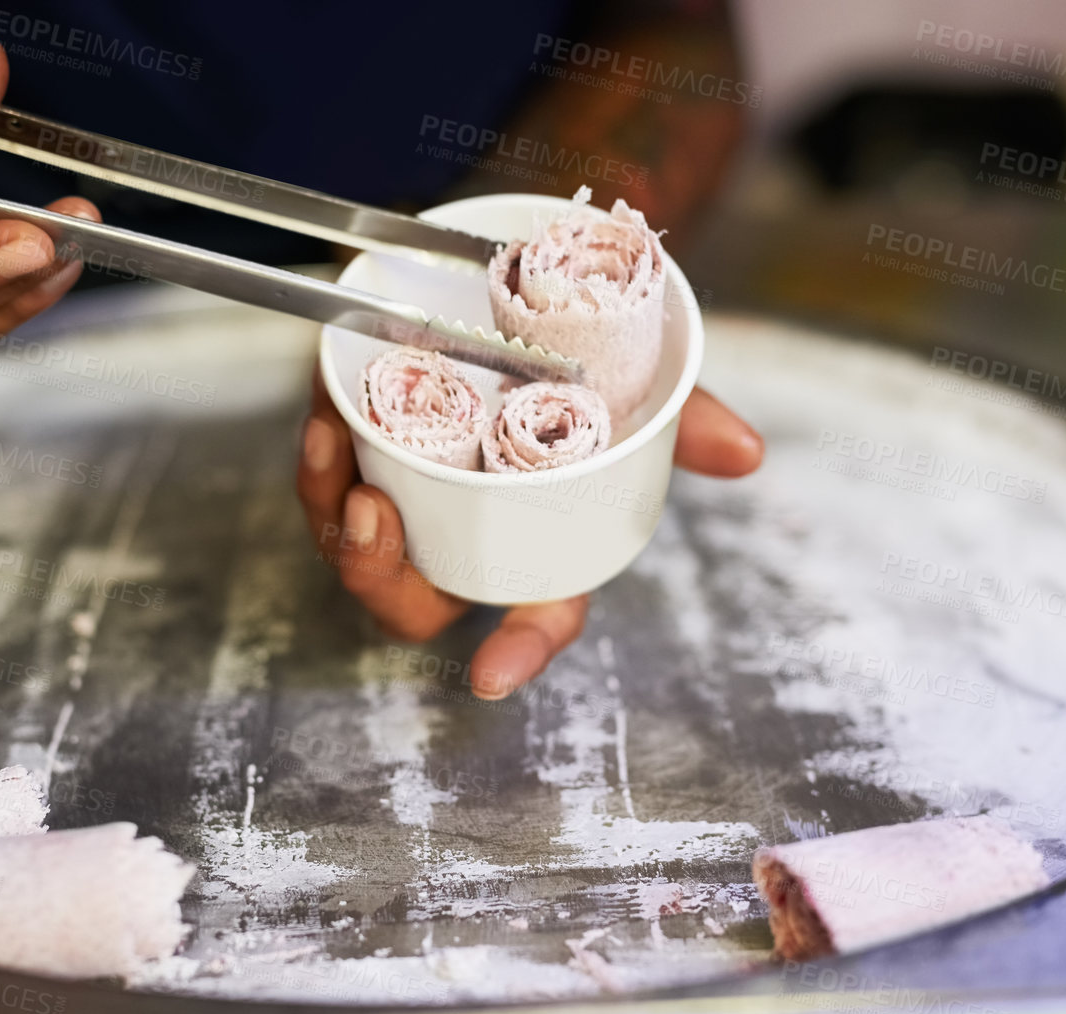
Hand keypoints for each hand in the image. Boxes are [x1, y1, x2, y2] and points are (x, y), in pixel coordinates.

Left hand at [297, 375, 763, 698]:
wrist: (505, 282)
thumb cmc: (574, 355)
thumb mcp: (628, 381)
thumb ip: (678, 418)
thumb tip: (748, 452)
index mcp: (535, 542)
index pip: (537, 614)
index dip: (521, 650)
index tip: (493, 677)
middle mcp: (464, 536)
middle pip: (418, 600)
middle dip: (384, 577)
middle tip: (371, 519)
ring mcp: (406, 502)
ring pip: (357, 550)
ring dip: (336, 522)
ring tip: (337, 463)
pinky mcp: (358, 458)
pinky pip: (322, 487)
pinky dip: (317, 467)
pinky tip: (322, 430)